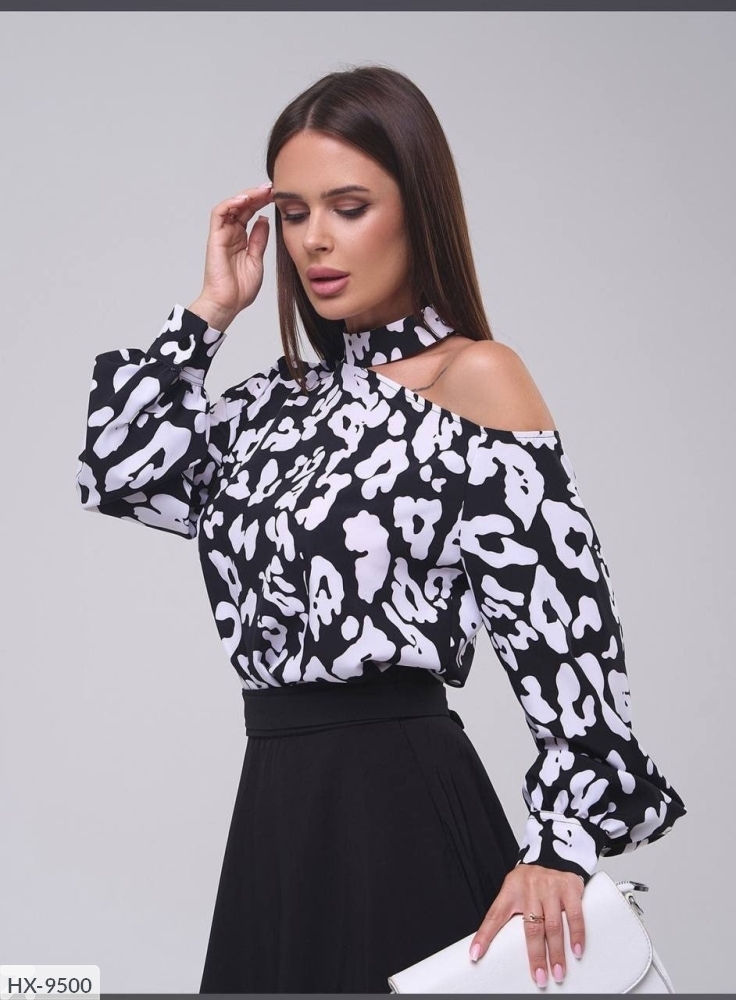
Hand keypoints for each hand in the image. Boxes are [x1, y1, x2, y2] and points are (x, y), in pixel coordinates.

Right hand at [192, 182, 273, 328]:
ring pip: (231, 206)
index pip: (251, 214)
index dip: (262, 203)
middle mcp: (231, 234)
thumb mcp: (257, 259)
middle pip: (242, 207)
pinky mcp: (215, 238)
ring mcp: (222, 235)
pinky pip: (219, 214)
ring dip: (246, 196)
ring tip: (261, 191)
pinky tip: (244, 200)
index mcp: (242, 239)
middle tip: (272, 189)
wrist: (228, 303)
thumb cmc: (241, 288)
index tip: (277, 196)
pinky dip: (230, 203)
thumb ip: (259, 239)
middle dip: (257, 195)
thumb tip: (264, 219)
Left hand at [468, 864, 585, 988]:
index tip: (475, 954)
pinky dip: (576, 935)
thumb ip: (506, 917)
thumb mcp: (513, 893)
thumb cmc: (530, 883)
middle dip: (535, 956)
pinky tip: (576, 950)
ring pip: (553, 925)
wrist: (553, 855)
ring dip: (557, 952)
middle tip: (539, 978)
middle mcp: (530, 887)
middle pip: (531, 928)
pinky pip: (574, 915)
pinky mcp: (569, 886)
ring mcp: (550, 886)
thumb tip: (487, 946)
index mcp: (511, 890)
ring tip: (558, 972)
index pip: (494, 915)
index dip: (484, 936)